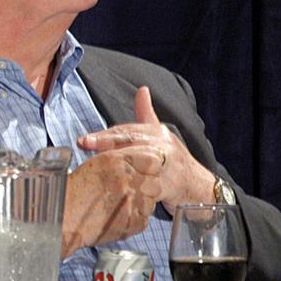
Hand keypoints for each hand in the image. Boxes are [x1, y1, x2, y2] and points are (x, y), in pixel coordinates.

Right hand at [61, 147, 163, 256]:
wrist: (64, 218)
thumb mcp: (95, 164)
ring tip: (117, 205)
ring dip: (139, 203)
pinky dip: (133, 219)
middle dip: (145, 186)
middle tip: (125, 191)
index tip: (143, 171)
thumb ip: (121, 159)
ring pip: (151, 201)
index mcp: (116, 160)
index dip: (149, 166)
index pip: (154, 158)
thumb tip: (145, 158)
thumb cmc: (73, 191)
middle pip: (155, 181)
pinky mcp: (134, 222)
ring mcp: (132, 202)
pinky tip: (116, 216)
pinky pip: (144, 218)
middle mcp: (127, 179)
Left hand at [76, 86, 216, 213]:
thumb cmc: (172, 158)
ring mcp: (167, 166)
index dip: (103, 135)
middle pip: (130, 142)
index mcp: (157, 133)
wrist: (198, 184)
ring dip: (114, 165)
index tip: (83, 139)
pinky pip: (145, 188)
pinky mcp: (169, 186)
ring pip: (136, 164)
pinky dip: (131, 189)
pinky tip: (113, 190)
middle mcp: (163, 146)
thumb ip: (146, 113)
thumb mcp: (159, 134)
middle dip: (105, 143)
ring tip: (93, 167)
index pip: (126, 132)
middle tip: (85, 144)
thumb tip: (142, 90)